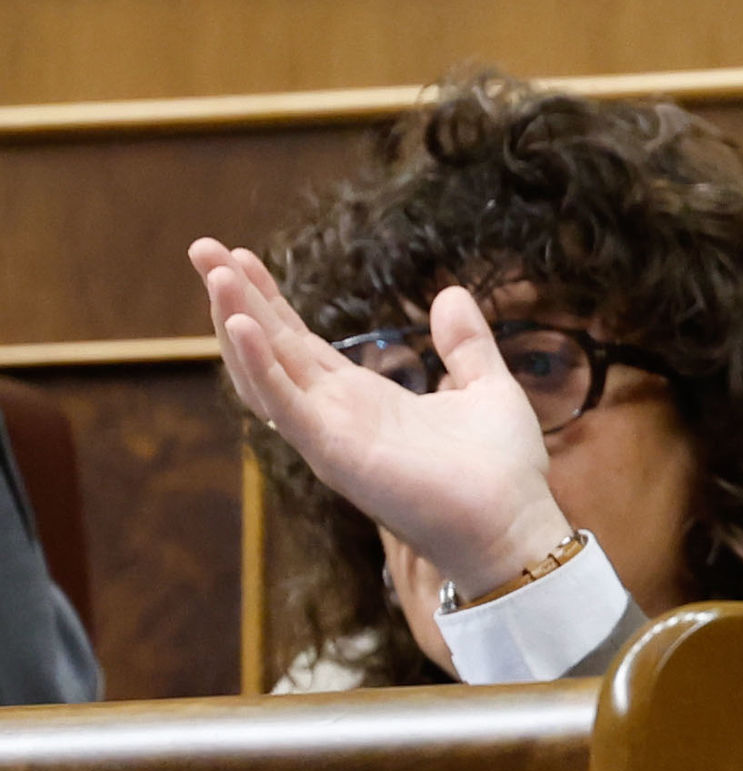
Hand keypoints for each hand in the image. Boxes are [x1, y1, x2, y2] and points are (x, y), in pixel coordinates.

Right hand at [189, 239, 573, 600]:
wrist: (513, 525)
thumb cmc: (501, 471)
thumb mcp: (486, 387)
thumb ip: (464, 345)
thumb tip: (450, 294)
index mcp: (363, 398)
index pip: (299, 341)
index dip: (268, 300)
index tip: (240, 256)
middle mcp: (335, 414)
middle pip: (270, 346)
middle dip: (234, 297)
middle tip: (201, 245)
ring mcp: (329, 434)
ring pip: (264, 371)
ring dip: (235, 322)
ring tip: (213, 274)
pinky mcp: (334, 452)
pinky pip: (286, 404)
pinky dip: (260, 365)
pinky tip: (241, 325)